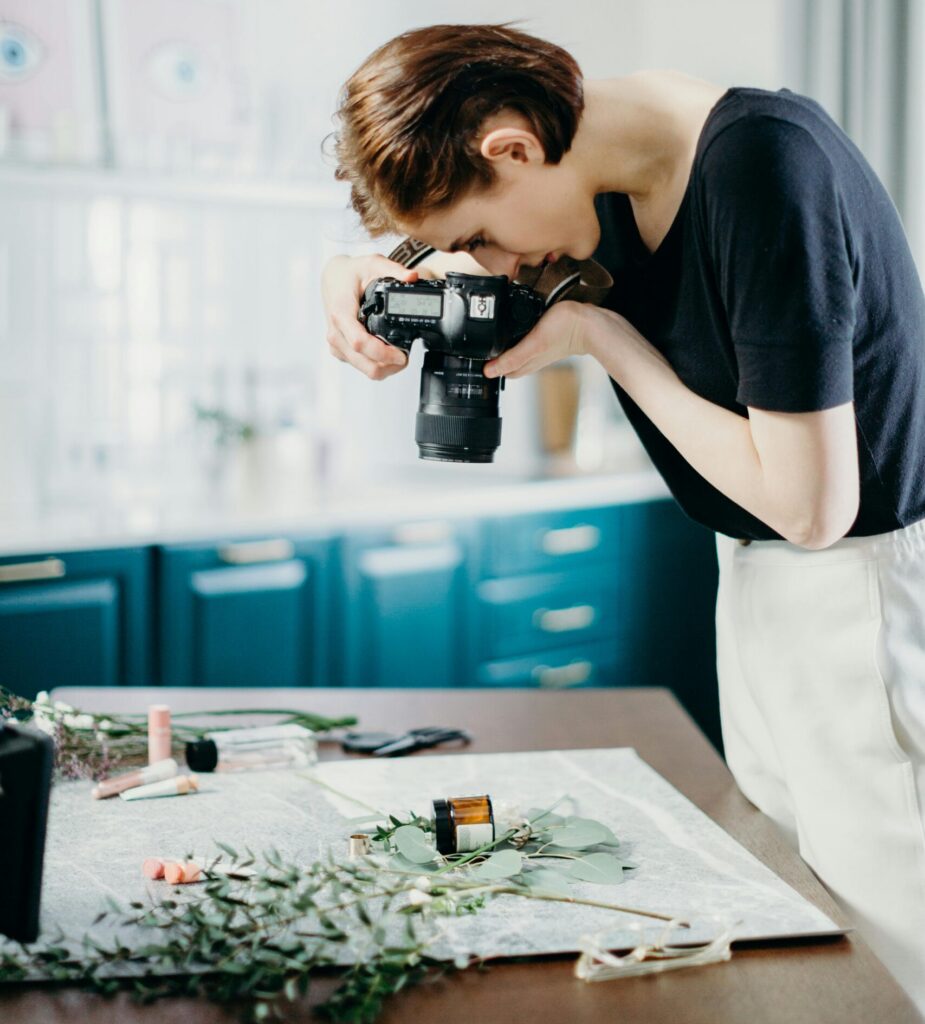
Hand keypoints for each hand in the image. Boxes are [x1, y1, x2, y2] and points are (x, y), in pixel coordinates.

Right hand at [322, 254, 425, 380]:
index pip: (361, 343)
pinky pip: (360, 366)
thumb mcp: (373, 263)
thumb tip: (412, 277)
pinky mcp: (339, 350)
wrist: (332, 278)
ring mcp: (336, 344)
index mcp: (340, 313)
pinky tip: (387, 354)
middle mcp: (335, 333)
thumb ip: (394, 270)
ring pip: (364, 369)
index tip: (402, 354)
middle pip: (365, 364)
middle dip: (390, 366)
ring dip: (385, 368)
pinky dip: (377, 365)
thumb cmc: (351, 272)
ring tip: (400, 356)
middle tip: (406, 357)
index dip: (384, 354)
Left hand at [483, 301, 589, 378]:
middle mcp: (532, 355)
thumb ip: (512, 358)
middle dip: (495, 357)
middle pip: (508, 361)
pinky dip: (520, 337)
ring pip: (518, 350)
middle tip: (481, 348)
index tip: (476, 359)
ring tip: (495, 339)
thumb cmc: (565, 331)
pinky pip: (528, 339)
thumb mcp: (533, 344)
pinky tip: (519, 329)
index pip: (502, 370)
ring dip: (506, 347)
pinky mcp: (547, 335)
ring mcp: (540, 346)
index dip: (489, 367)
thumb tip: (489, 372)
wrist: (589, 322)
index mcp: (526, 361)